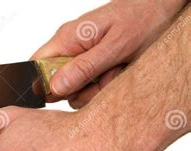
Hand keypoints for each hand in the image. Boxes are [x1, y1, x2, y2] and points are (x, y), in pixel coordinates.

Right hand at [32, 0, 185, 107]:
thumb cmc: (143, 18)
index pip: (36, 67)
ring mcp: (80, 57)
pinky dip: (104, 87)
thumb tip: (55, 87)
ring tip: (116, 73)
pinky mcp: (92, 65)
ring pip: (74, 90)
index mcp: (67, 38)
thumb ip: (84, 68)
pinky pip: (88, 86)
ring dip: (95, 90)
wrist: (164, 7)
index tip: (68, 92)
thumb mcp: (115, 46)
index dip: (45, 87)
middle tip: (103, 80)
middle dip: (79, 91)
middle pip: (56, 84)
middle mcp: (69, 48)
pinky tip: (118, 73)